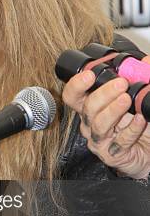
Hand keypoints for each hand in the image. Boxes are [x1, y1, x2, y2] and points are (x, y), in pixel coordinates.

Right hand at [62, 56, 149, 179]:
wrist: (148, 150)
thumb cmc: (138, 124)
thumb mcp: (138, 98)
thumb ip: (139, 78)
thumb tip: (144, 61)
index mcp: (91, 106)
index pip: (73, 96)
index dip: (76, 85)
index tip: (89, 74)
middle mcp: (91, 123)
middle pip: (87, 108)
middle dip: (103, 94)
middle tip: (120, 83)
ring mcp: (99, 140)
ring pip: (99, 124)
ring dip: (113, 110)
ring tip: (126, 99)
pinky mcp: (111, 154)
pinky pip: (119, 141)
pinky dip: (130, 129)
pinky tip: (140, 120)